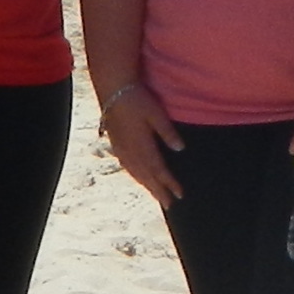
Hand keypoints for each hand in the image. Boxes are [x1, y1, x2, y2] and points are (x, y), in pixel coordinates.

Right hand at [95, 80, 181, 201]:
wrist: (113, 90)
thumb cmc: (137, 99)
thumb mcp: (156, 113)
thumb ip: (167, 132)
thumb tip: (180, 149)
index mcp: (142, 145)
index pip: (158, 170)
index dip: (169, 183)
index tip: (180, 194)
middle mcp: (130, 151)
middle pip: (147, 176)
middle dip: (159, 191)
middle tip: (169, 204)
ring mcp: (121, 148)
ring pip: (136, 173)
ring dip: (147, 185)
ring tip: (156, 195)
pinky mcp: (116, 144)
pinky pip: (127, 166)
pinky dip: (135, 176)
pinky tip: (138, 177)